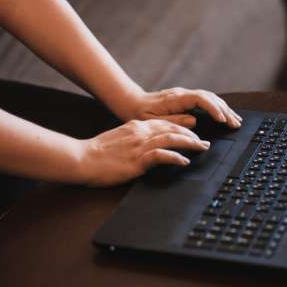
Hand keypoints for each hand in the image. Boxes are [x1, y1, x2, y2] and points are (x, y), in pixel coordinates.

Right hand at [78, 119, 209, 186]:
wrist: (82, 158)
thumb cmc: (98, 152)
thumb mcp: (119, 139)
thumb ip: (135, 138)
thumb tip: (149, 145)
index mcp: (137, 126)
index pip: (165, 123)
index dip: (182, 128)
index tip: (193, 134)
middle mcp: (141, 132)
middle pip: (173, 129)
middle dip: (191, 135)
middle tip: (204, 143)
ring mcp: (140, 145)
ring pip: (172, 139)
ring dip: (190, 144)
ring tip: (201, 148)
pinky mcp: (137, 159)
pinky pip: (162, 155)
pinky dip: (175, 157)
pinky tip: (184, 162)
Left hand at [127, 88, 241, 128]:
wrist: (132, 103)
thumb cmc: (140, 113)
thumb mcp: (153, 121)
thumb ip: (174, 121)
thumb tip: (194, 121)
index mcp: (175, 98)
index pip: (200, 99)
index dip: (213, 109)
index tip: (222, 120)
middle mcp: (182, 94)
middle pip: (210, 98)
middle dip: (225, 111)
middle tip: (236, 124)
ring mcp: (185, 95)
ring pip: (210, 98)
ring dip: (224, 109)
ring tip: (235, 120)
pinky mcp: (186, 99)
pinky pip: (206, 101)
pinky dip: (217, 108)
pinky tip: (224, 115)